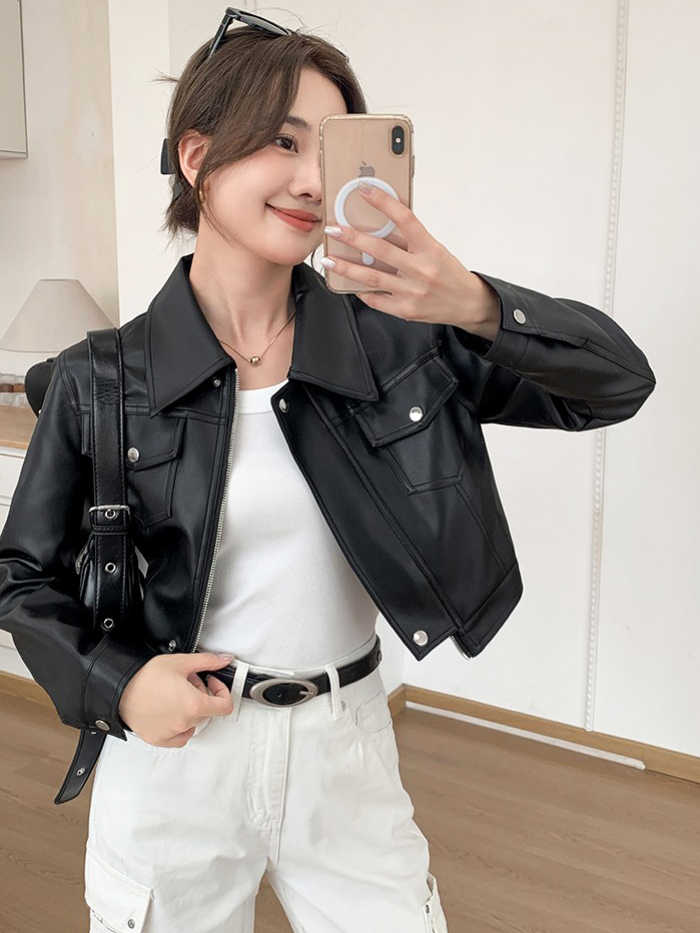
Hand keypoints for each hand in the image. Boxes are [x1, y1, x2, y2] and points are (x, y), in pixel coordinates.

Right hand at [119, 652, 233, 746]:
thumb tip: (224, 660)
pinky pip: (179, 737)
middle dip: (202, 694)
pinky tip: (171, 711)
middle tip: (188, 682)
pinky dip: (180, 725)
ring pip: (194, 723)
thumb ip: (208, 662)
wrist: (118, 689)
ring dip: (190, 709)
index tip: (212, 683)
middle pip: (207, 711)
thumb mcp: (181, 662)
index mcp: (194, 705)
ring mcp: (171, 733)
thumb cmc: (144, 677)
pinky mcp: (159, 739)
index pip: (225, 706)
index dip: (222, 691)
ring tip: (176, 694)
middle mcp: (185, 723)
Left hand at [322, 184, 497, 330]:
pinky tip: (350, 284)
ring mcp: (412, 292)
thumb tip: (380, 226)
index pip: (405, 219)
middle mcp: (422, 270)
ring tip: (329, 260)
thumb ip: (411, 241)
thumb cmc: (450, 274)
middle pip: (380, 250)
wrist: (469, 304)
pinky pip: (377, 300)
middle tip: (332, 229)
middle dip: (352, 238)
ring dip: (347, 268)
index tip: (363, 191)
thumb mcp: (436, 251)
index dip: (383, 203)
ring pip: (372, 277)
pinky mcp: (406, 310)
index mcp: (430, 249)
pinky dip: (362, 291)